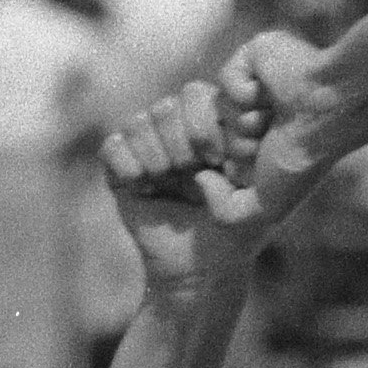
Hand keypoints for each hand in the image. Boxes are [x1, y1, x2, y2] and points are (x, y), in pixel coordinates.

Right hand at [101, 81, 267, 295]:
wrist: (197, 271)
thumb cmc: (232, 237)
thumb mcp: (254, 208)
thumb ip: (248, 180)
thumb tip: (203, 171)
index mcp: (216, 129)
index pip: (198, 97)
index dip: (203, 124)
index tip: (218, 161)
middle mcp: (181, 133)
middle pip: (167, 107)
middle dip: (178, 143)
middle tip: (189, 174)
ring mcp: (150, 148)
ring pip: (139, 123)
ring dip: (153, 156)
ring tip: (165, 183)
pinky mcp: (122, 169)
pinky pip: (112, 146)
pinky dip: (125, 165)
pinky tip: (142, 187)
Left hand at [218, 29, 331, 228]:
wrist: (328, 112)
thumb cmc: (303, 160)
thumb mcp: (267, 206)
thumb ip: (226, 213)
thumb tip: (199, 179)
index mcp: (251, 149)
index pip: (212, 165)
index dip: (237, 169)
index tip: (269, 163)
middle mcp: (246, 119)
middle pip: (210, 139)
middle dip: (240, 145)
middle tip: (275, 136)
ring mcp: (246, 88)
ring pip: (216, 110)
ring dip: (248, 120)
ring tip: (277, 114)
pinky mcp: (247, 59)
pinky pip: (224, 83)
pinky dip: (247, 93)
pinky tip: (272, 92)